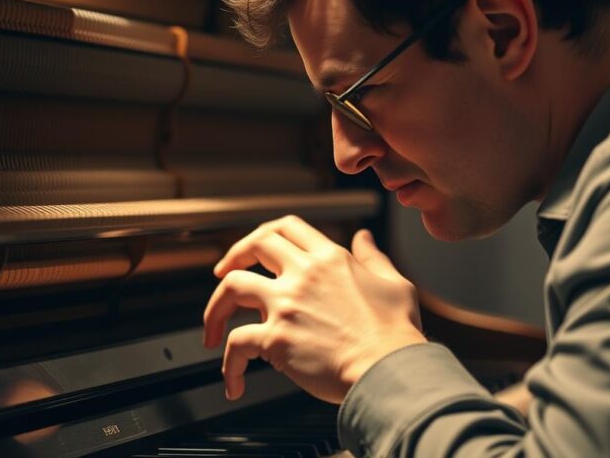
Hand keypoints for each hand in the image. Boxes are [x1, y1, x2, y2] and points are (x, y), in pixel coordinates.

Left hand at [203, 215, 425, 403]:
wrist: (390, 372)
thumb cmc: (396, 335)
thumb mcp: (394, 284)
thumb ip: (374, 258)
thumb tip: (364, 238)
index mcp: (330, 258)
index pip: (286, 227)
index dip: (263, 234)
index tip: (253, 250)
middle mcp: (304, 274)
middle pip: (253, 246)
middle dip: (231, 258)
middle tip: (221, 276)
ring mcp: (286, 305)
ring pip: (230, 288)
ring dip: (215, 309)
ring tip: (213, 332)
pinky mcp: (276, 339)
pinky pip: (236, 344)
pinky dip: (229, 366)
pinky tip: (234, 383)